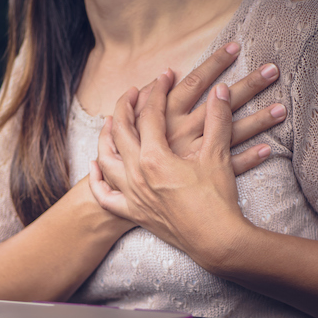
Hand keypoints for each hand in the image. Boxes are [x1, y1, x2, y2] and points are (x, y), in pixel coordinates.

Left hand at [90, 77, 251, 268]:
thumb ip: (218, 118)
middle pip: (120, 131)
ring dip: (105, 137)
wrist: (217, 241)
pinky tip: (96, 166)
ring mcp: (131, 195)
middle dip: (125, 106)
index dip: (157, 91)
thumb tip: (221, 89)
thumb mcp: (217, 155)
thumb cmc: (217, 199)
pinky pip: (105, 196)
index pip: (149, 114)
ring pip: (105, 160)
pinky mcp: (134, 212)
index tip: (164, 76)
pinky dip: (97, 179)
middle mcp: (135, 174)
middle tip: (133, 92)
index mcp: (154, 157)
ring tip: (111, 123)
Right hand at [131, 43, 283, 172]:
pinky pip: (230, 167)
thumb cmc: (128, 159)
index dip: (214, 64)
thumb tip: (162, 76)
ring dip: (258, 120)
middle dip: (248, 84)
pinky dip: (249, 158)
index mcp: (165, 118)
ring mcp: (194, 156)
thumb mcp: (133, 125)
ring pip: (231, 134)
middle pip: (222, 104)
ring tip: (282, 108)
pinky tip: (268, 149)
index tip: (234, 48)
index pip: (193, 83)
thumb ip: (146, 101)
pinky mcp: (201, 177)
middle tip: (272, 69)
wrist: (123, 199)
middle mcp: (182, 133)